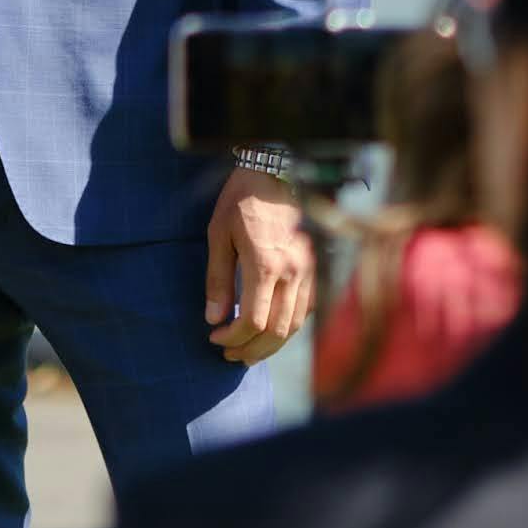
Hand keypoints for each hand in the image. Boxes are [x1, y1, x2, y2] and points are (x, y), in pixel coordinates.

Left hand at [204, 161, 314, 364]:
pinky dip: (288, 328)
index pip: (253, 320)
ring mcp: (308, 272)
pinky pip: (306, 310)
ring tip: (248, 352)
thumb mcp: (218, 235)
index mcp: (265, 265)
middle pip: (277, 331)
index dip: (233, 338)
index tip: (214, 338)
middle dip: (252, 350)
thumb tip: (213, 319)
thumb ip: (217, 279)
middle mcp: (292, 273)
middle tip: (229, 356)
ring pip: (295, 325)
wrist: (276, 172)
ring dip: (271, 345)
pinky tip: (270, 330)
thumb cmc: (241, 200)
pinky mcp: (314, 269)